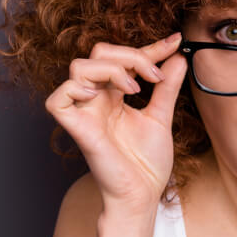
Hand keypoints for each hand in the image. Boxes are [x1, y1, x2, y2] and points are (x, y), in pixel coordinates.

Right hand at [44, 32, 187, 215]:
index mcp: (114, 95)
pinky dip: (76, 89)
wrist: (142, 195)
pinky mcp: (76, 129)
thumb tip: (179, 58)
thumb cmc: (146, 163)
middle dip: (131, 55)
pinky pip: (58, 99)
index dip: (151, 48)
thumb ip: (167, 87)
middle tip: (156, 75)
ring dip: (111, 69)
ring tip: (134, 89)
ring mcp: (84, 112)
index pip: (125, 59)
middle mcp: (97, 99)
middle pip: (99, 53)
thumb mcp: (161, 117)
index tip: (176, 41)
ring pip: (79, 67)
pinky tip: (102, 97)